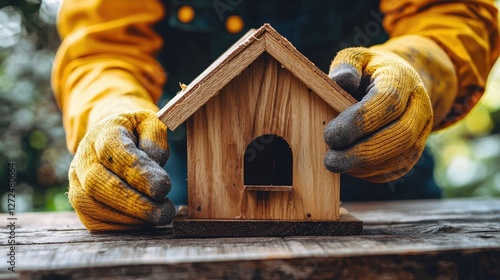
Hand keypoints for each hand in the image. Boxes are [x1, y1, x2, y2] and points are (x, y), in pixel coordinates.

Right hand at [68, 111, 174, 230]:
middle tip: (165, 211)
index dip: (137, 173)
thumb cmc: (136, 133)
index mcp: (102, 133)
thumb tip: (154, 167)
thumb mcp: (150, 124)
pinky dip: (122, 226)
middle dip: (134, 202)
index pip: (113, 153)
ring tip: (160, 216)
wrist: (109, 138)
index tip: (163, 188)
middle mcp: (83, 158)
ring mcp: (76, 182)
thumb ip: (155, 139)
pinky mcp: (80, 203)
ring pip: (93, 206)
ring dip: (130, 217)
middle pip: (98, 184)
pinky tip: (144, 222)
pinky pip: (94, 221)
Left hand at [324, 47, 432, 181]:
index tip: (329, 135)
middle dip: (362, 152)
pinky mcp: (414, 152)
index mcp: (403, 79)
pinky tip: (350, 167)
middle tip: (330, 159)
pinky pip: (396, 170)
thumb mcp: (356, 59)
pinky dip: (370, 173)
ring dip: (365, 166)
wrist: (398, 84)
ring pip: (401, 157)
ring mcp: (422, 131)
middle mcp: (420, 106)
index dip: (358, 122)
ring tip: (335, 163)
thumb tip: (340, 80)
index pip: (388, 102)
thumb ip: (346, 65)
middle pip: (400, 135)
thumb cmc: (367, 72)